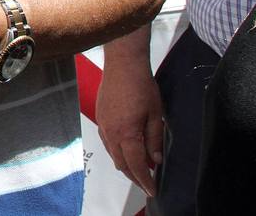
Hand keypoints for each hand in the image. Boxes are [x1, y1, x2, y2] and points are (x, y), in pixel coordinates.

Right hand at [97, 54, 162, 195]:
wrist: (123, 65)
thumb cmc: (140, 85)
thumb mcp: (156, 115)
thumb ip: (154, 139)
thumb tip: (155, 160)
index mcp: (126, 134)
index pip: (136, 166)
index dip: (145, 181)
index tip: (152, 190)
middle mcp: (110, 132)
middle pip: (121, 163)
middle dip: (134, 177)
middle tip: (146, 183)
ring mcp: (103, 125)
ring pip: (112, 154)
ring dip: (124, 164)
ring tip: (138, 170)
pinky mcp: (100, 117)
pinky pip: (106, 142)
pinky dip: (116, 151)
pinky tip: (124, 150)